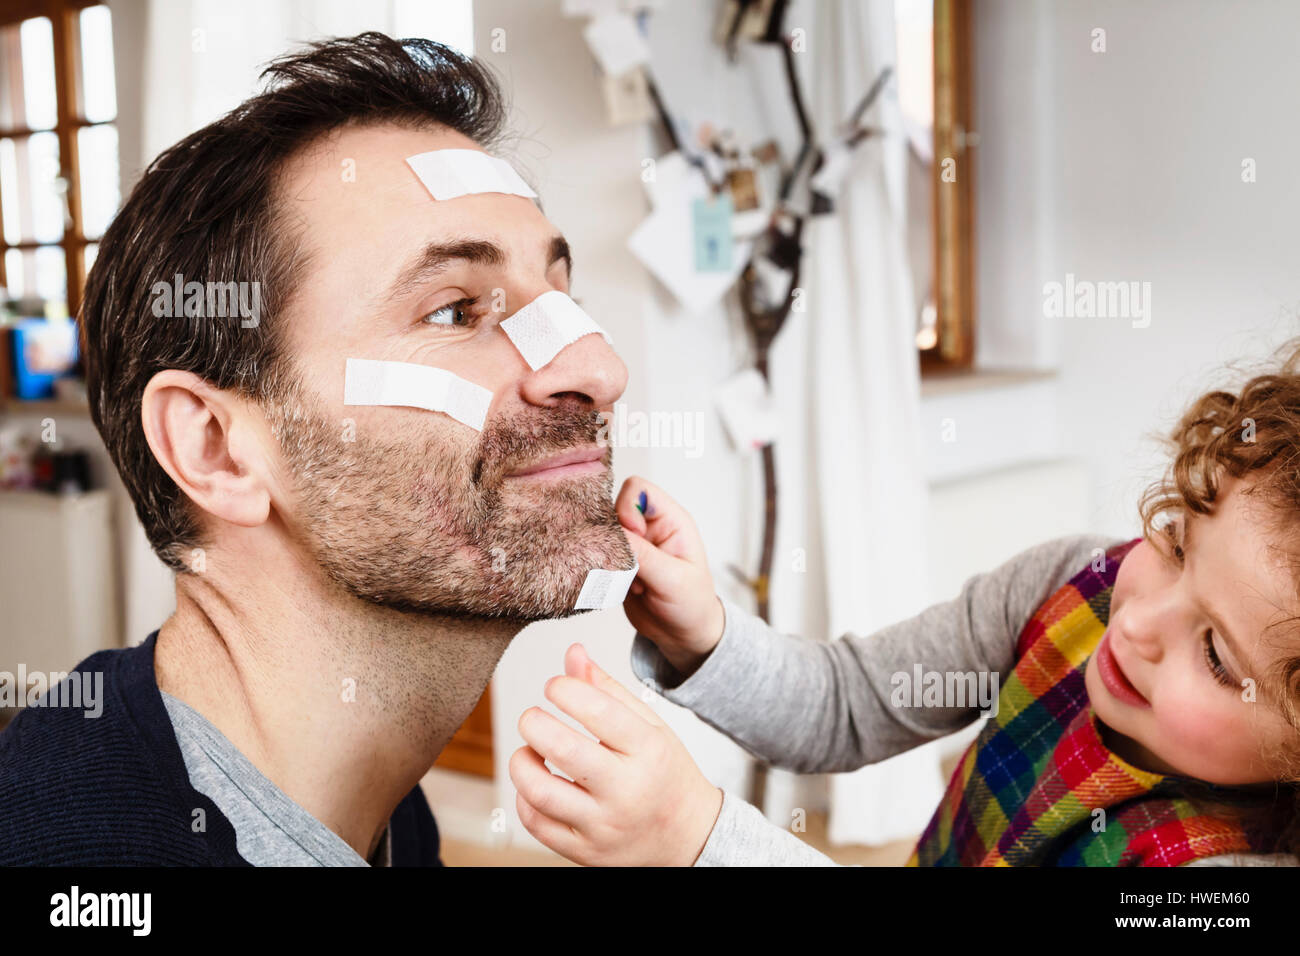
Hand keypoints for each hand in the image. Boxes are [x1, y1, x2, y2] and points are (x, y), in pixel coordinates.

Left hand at [509, 643, 723, 865]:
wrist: (689, 836)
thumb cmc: (665, 773)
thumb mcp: (650, 726)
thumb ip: (608, 690)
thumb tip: (573, 653)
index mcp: (648, 750)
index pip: (598, 710)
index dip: (564, 689)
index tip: (554, 686)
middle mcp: (628, 790)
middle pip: (564, 750)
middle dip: (534, 723)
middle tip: (532, 717)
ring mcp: (605, 826)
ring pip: (541, 793)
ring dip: (521, 763)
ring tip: (529, 751)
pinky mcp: (587, 852)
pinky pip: (538, 825)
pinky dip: (525, 799)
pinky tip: (536, 783)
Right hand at [615, 477, 724, 676]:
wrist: (684, 636)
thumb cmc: (692, 604)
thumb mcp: (673, 580)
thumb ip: (644, 555)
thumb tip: (613, 533)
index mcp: (671, 520)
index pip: (638, 489)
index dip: (627, 509)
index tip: (634, 538)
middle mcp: (649, 528)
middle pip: (612, 509)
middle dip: (613, 537)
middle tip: (630, 566)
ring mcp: (632, 546)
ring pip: (600, 534)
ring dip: (609, 559)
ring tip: (632, 582)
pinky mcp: (617, 564)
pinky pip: (596, 557)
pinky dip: (602, 573)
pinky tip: (624, 590)